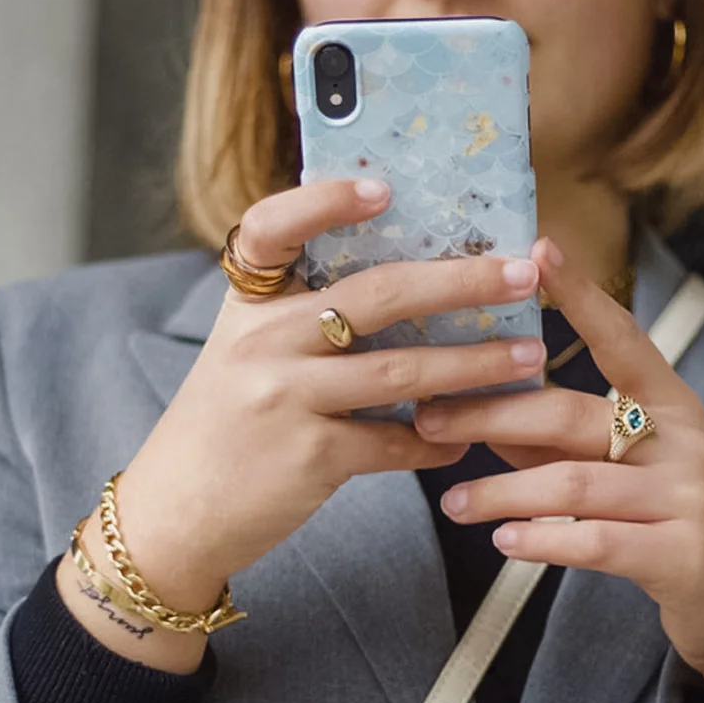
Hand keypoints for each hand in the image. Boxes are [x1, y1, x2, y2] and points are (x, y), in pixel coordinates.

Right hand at [111, 179, 546, 613]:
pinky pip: (395, 443)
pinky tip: (466, 438)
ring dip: (476, 364)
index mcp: (246, 307)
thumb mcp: (240, 358)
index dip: (325, 200)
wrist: (174, 514)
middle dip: (461, 281)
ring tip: (530, 356)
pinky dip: (437, 442)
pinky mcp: (309, 458)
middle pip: (376, 295)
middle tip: (521, 271)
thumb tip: (406, 294)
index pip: (271, 228)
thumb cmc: (219, 430)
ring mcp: (285, 399)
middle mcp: (262, 343)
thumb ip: (297, 321)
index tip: (387, 187)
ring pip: (402, 369)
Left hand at [413, 237, 703, 702]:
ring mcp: (686, 499)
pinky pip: (595, 543)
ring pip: (573, 483)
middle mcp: (682, 441)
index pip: (621, 338)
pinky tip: (503, 541)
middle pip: (570, 414)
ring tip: (453, 505)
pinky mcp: (680, 557)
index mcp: (669, 403)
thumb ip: (552, 440)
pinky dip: (542, 541)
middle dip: (491, 414)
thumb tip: (478, 411)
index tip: (537, 250)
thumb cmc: (666, 517)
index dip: (581, 294)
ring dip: (500, 492)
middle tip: (429, 421)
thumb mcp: (618, 467)